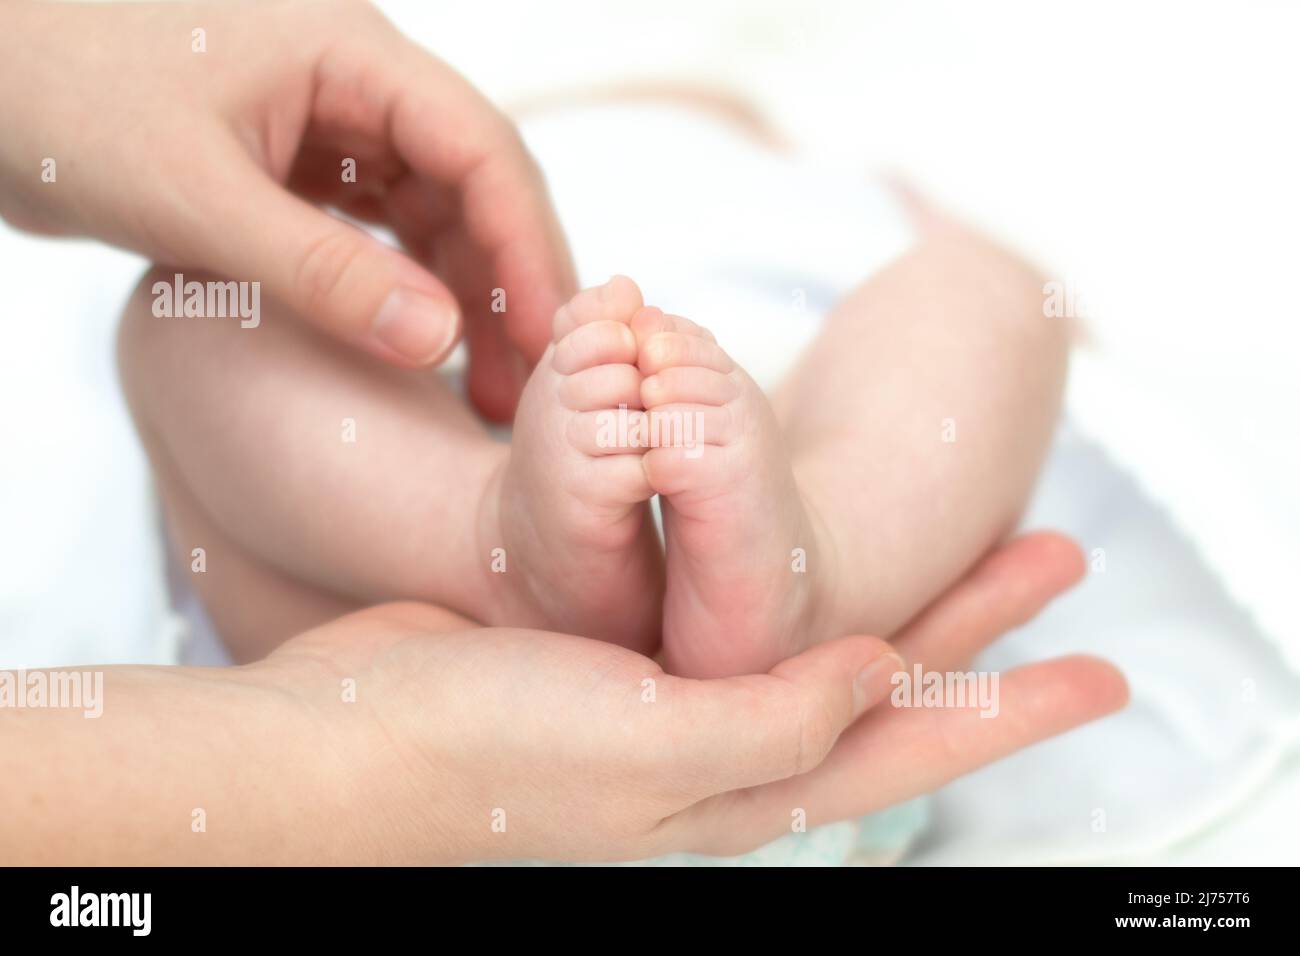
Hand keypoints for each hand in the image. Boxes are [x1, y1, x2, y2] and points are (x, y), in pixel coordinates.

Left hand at [0, 0, 571, 418]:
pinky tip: (418, 340)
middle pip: (472, 184)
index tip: (550, 336)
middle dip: (507, 283)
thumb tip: (440, 341)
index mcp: (350, 54)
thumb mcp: (196, 197)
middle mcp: (354, 81)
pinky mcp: (292, 160)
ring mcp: (326, 120)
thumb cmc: (60, 96)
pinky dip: (403, 283)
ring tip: (479, 386)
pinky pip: (376, 224)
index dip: (526, 246)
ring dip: (462, 294)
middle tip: (526, 383)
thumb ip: (323, 273)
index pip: (481, 149)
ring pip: (430, 210)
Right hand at [275, 532, 1124, 862]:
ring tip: (966, 541)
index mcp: (743, 784)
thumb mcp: (650, 748)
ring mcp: (680, 697)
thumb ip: (775, 722)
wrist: (356, 736)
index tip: (1098, 669)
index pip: (910, 747)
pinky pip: (748, 604)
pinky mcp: (633, 647)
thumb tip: (874, 674)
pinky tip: (811, 539)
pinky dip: (798, 568)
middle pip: (886, 685)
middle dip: (981, 630)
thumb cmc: (490, 752)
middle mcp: (725, 748)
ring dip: (905, 590)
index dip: (1010, 709)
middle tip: (1057, 557)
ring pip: (825, 634)